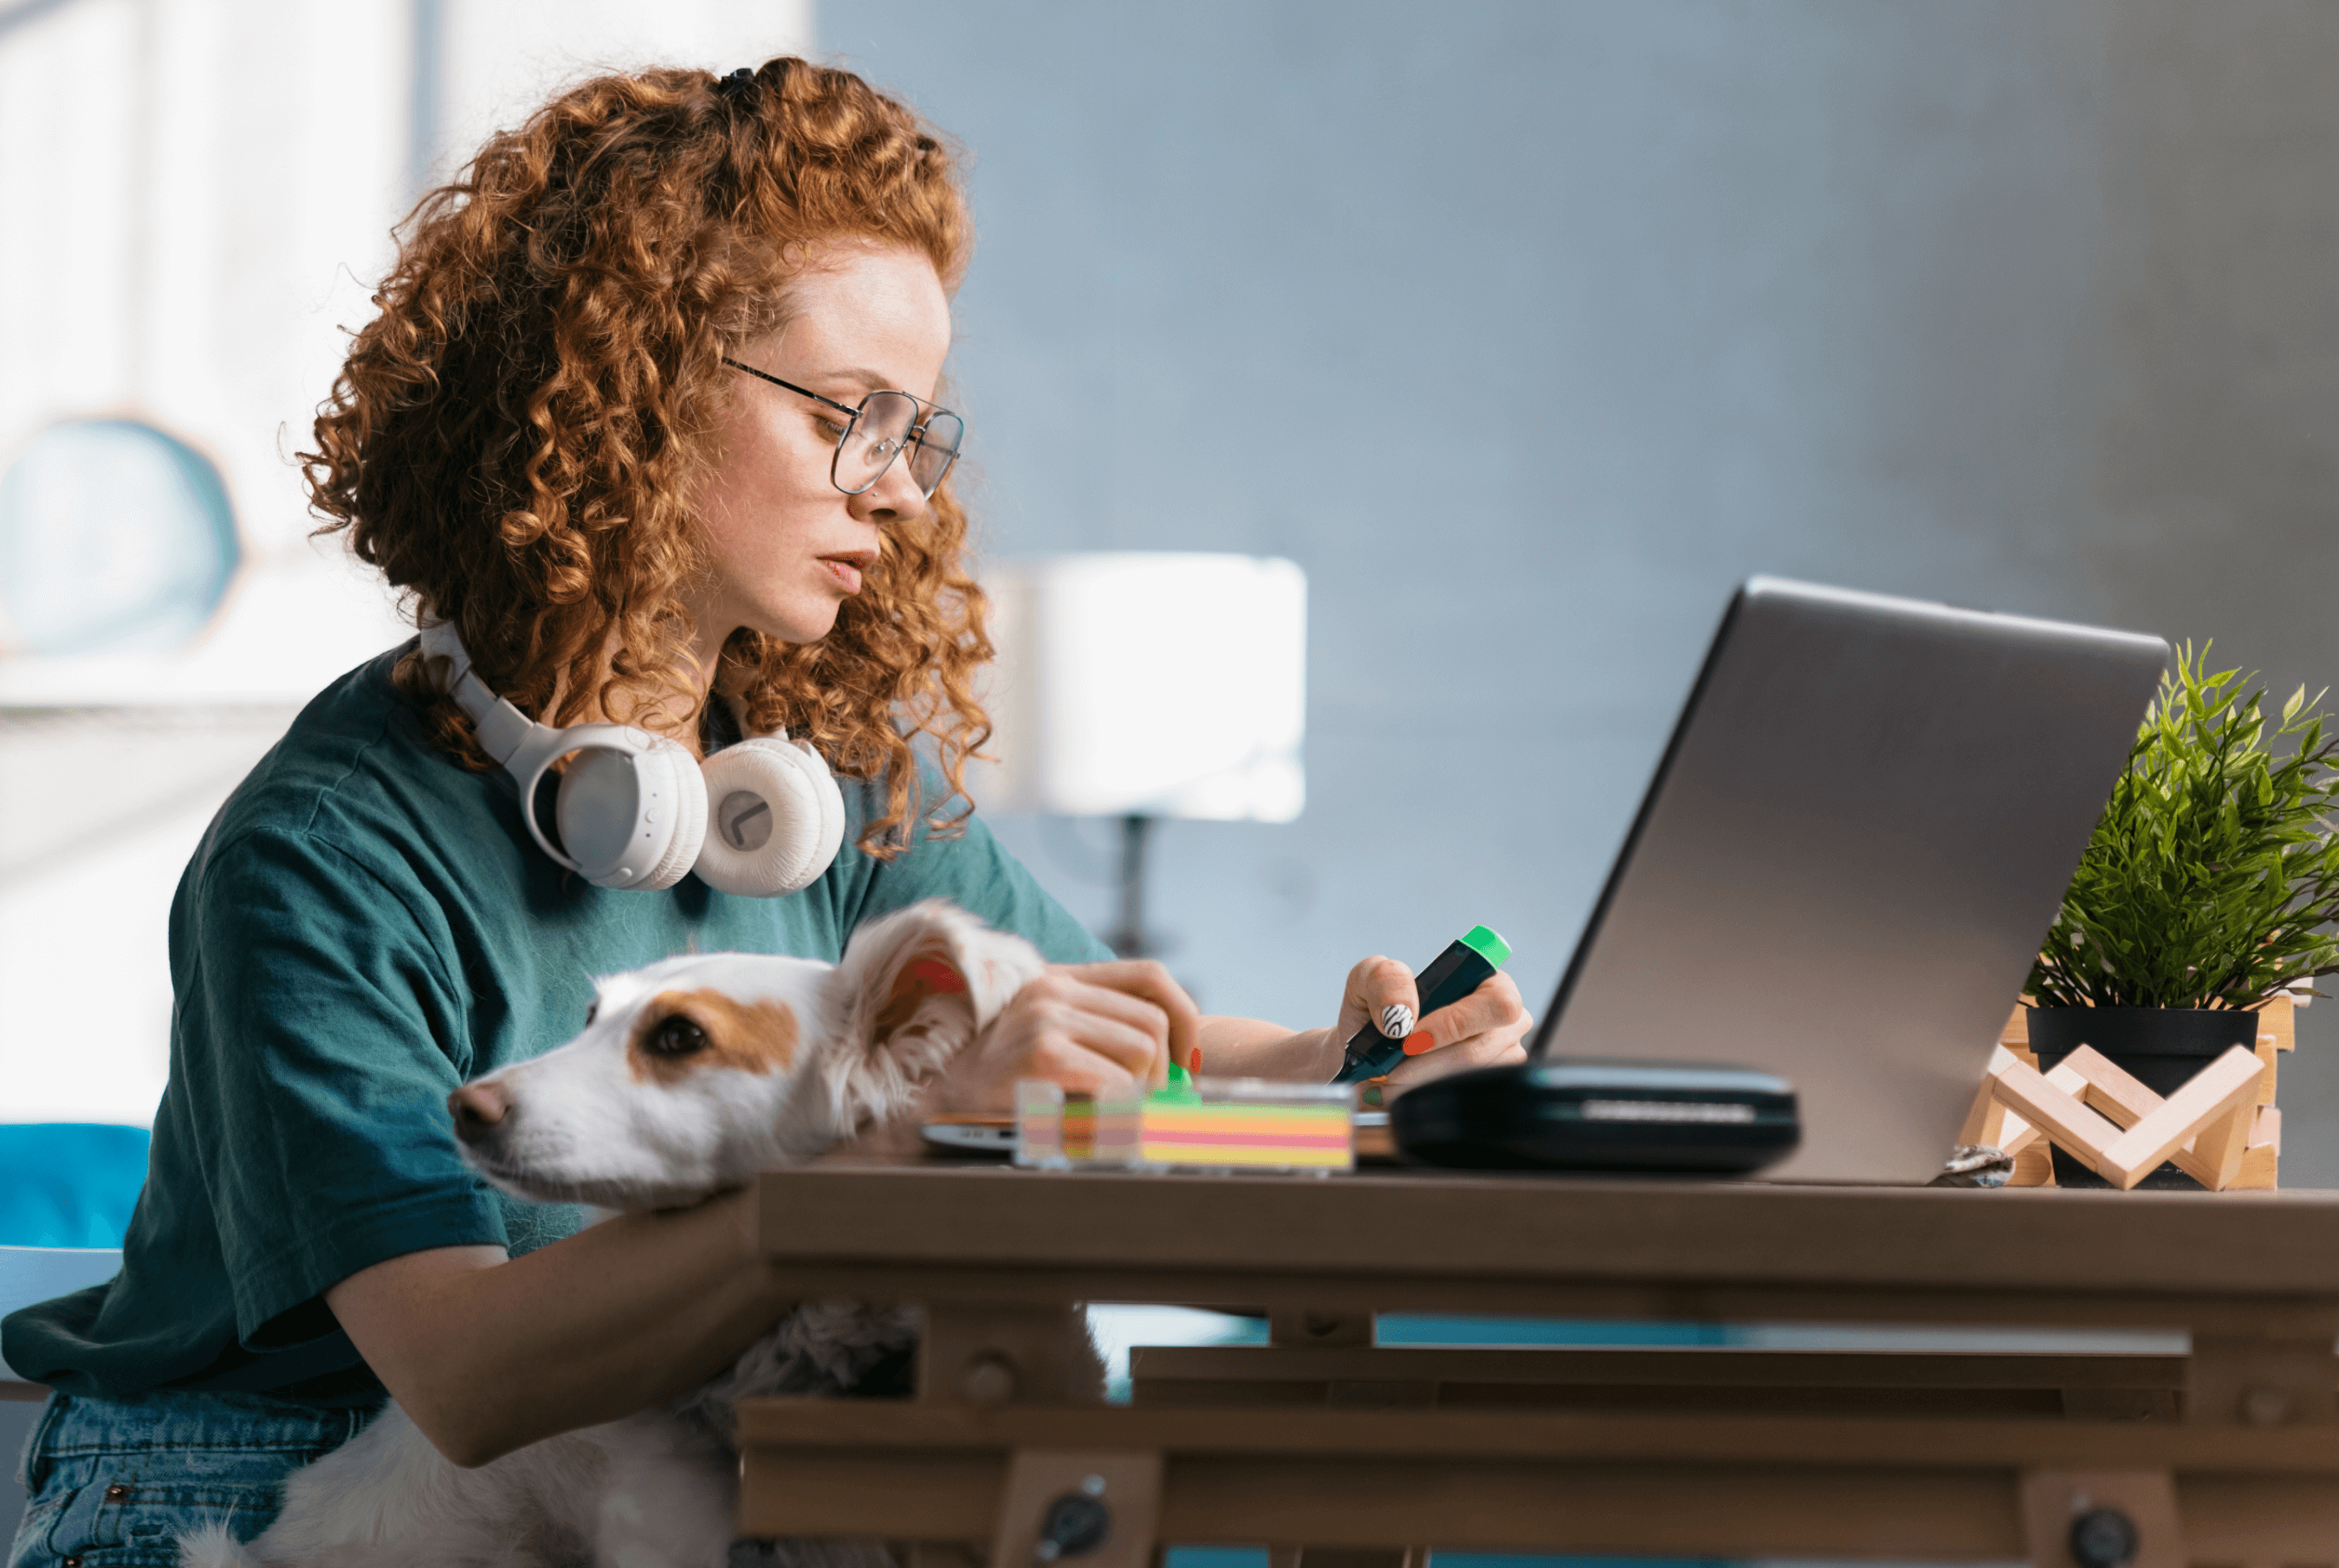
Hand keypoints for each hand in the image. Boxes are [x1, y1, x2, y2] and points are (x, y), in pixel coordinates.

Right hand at [925, 959, 1200, 1113]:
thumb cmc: (1002, 1087)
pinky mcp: (1044, 1053)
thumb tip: (1178, 1067)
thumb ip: (1102, 1035)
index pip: (1151, 975)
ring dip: (1137, 1095)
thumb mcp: (1052, 1042)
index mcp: (1061, 978)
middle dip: (1162, 1072)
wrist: (937, 1107)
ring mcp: (1048, 1016)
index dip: (1184, 1017)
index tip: (1184, 1062)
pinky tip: (1087, 1124)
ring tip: (1104, 1115)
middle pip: (1155, 1020)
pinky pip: (1118, 1085)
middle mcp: (1055, 987)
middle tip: (1143, 1104)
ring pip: (1143, 1053)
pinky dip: (1116, 1113)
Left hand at [1332, 955, 1532, 1086]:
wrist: (1366, 1051)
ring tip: (1388, 1079)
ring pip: (1467, 1081)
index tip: (1411, 1038)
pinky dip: (1421, 1099)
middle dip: (1426, 1063)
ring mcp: (1503, 1061)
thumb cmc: (1380, 1009)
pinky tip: (1399, 1091)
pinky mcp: (1490, 1092)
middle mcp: (1505, 1024)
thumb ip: (1386, 979)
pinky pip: (1462, 1103)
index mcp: (1489, 984)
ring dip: (1418, 1084)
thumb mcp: (1371, 977)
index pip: (1497, 1003)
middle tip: (1390, 1068)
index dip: (1456, 1023)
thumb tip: (1403, 1012)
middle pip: (1479, 1050)